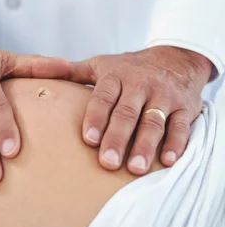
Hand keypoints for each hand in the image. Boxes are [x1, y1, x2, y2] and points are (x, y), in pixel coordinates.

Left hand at [70, 46, 212, 174]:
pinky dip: (176, 144)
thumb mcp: (102, 64)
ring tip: (135, 168)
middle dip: (117, 138)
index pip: (104, 97)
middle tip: (107, 162)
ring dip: (145, 146)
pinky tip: (167, 161)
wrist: (176, 57)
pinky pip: (181, 127)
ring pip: (154, 122)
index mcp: (117, 76)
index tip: (89, 139)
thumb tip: (40, 73)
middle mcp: (141, 85)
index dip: (96, 117)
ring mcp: (164, 96)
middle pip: (128, 113)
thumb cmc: (131, 68)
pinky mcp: (185, 107)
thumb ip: (74, 73)